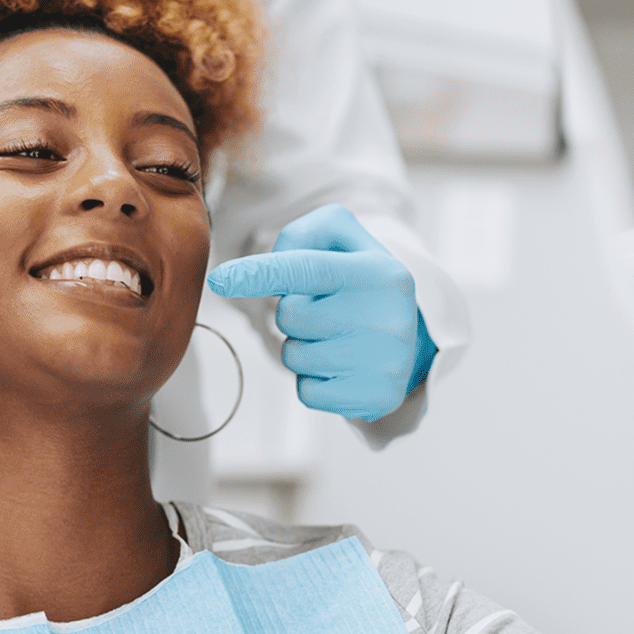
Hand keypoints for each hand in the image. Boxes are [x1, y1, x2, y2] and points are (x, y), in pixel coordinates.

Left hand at [207, 203, 436, 421]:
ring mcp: (387, 362)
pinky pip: (307, 391)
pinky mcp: (377, 397)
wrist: (412, 337)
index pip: (308, 269)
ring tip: (334, 337)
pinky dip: (312, 379)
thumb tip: (271, 267)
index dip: (261, 273)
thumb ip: (303, 236)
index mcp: (380, 272)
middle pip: (291, 315)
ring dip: (301, 346)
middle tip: (324, 309)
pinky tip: (340, 366)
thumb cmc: (359, 283)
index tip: (221, 279)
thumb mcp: (343, 242)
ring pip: (295, 356)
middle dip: (292, 312)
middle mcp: (389, 316)